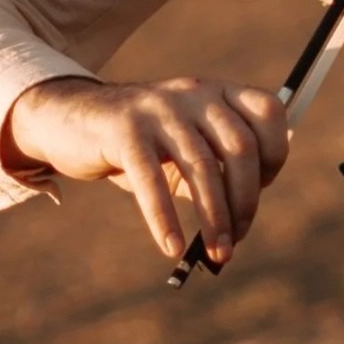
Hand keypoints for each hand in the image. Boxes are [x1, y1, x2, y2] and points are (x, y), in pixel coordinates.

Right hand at [0, 76, 288, 265]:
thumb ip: (217, 169)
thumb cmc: (141, 143)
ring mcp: (160, 108)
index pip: (269, 113)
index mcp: (218, 91)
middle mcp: (196, 92)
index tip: (263, 187)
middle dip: (245, 199)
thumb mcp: (186, 146)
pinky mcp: (125, 129)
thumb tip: (242, 220)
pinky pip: (151, 179)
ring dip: (215, 217)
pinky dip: (164, 218)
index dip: (275, 153)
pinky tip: (172, 246)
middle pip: (240, 146)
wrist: (69, 117)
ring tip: (218, 252)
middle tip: (237, 237)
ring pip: (202, 166)